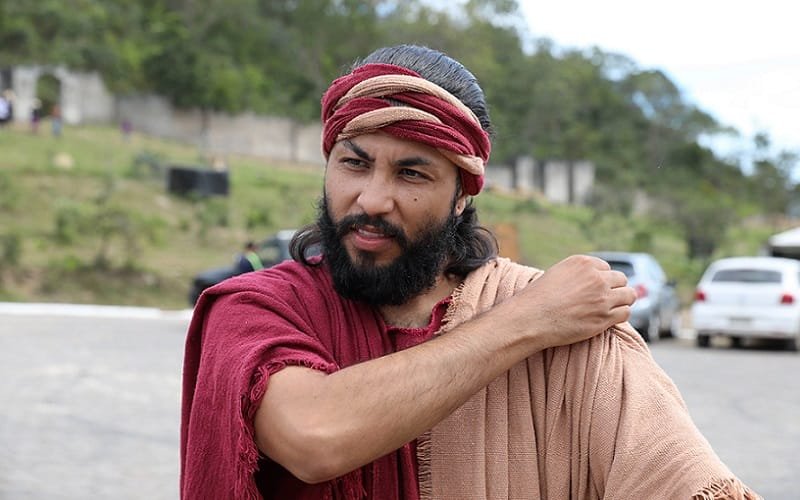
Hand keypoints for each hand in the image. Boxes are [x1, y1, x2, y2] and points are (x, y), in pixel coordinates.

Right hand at [504, 255, 635, 347]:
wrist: (531, 318)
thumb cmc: (538, 298)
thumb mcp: (557, 274)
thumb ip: (578, 274)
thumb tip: (593, 280)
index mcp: (583, 263)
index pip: (606, 268)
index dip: (601, 280)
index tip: (593, 290)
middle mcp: (596, 278)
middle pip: (621, 280)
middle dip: (614, 289)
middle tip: (604, 300)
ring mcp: (602, 298)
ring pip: (629, 296)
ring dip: (621, 302)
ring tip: (609, 309)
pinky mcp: (604, 317)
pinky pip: (625, 313)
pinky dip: (619, 316)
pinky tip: (608, 319)